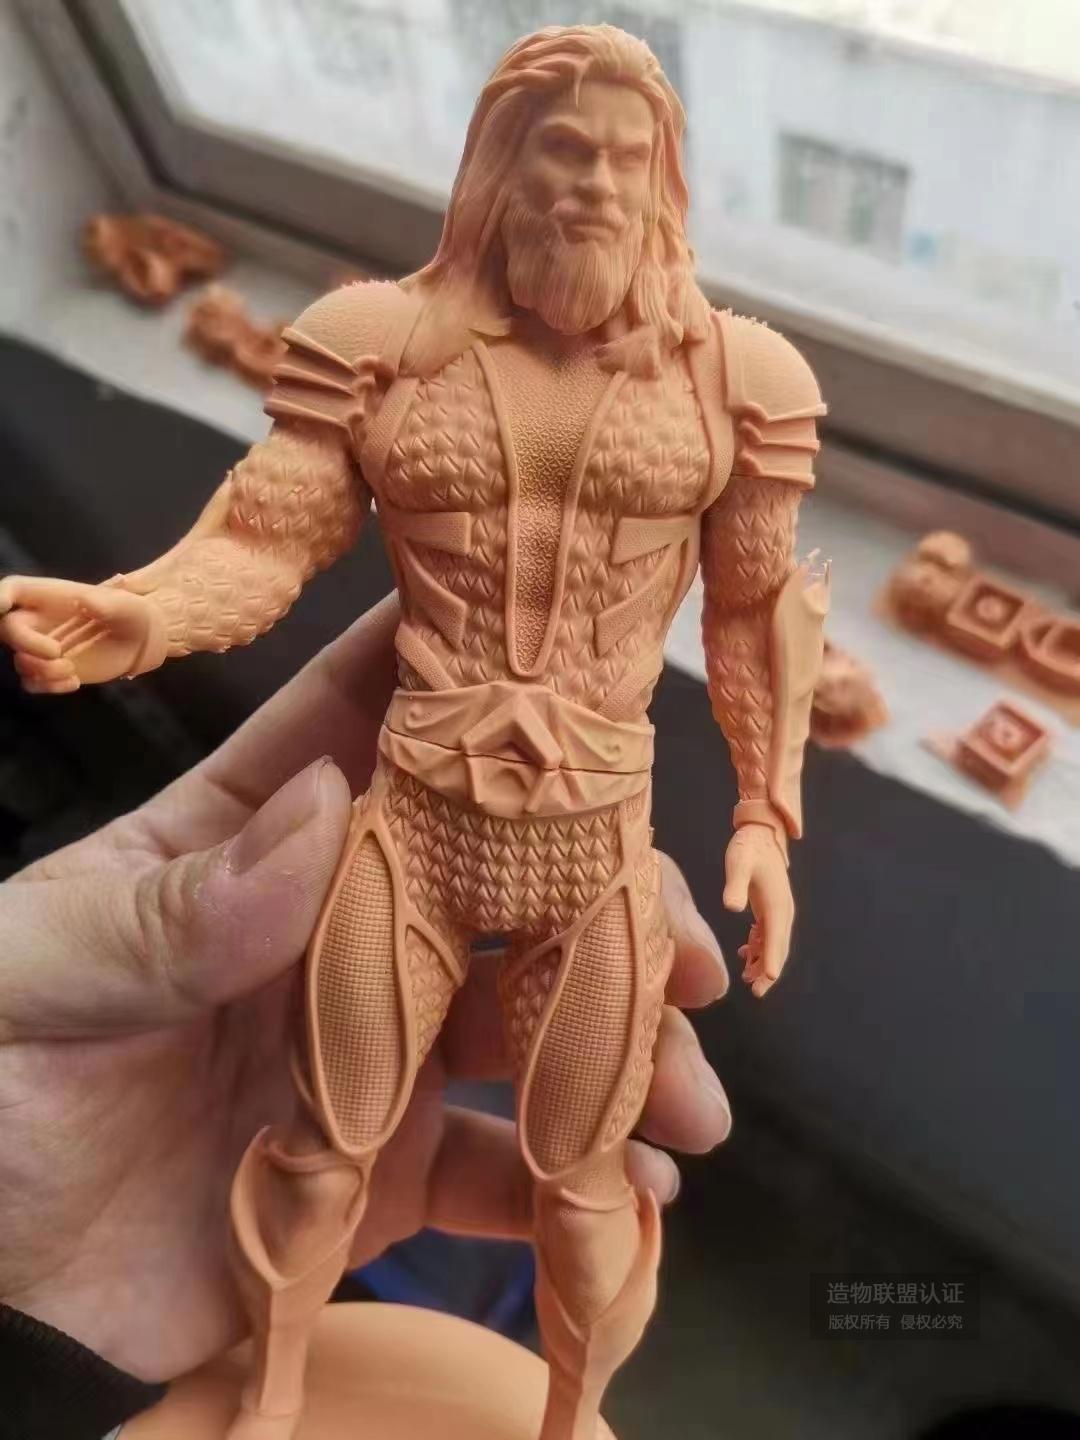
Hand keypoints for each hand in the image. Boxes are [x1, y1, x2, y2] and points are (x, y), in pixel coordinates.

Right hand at [0, 573, 163, 690]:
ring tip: (71, 670)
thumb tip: (84, 601)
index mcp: (50, 595)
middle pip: (7, 628)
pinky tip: (74, 681)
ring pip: (20, 661)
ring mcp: (42, 647)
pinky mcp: (51, 670)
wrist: (142, 641)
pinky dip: (48, 686)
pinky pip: (33, 682)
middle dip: (26, 643)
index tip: (1, 605)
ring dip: (41, 670)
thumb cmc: (131, 613)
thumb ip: (106, 603)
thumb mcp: (126, 605)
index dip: (0, 596)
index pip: (13, 589)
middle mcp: (39, 620)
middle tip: (57, 652)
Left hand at [0, 597, 730, 1382]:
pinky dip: (564, 1175)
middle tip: (679, 947)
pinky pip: (490, 1166)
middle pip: (487, 879)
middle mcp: (327, 927)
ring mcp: (364, 1049)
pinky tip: (632, 1188)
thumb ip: (173, 910)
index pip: (361, 720)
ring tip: (686, 1096)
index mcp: (242, 842)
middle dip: (595, 896)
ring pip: (518, 1020)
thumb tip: (321, 810)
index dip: (463, 680)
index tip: (574, 667)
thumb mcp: (36, 980)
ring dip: (611, 1047)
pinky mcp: (376, 1173)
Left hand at [723, 822, 793, 997]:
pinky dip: (758, 947)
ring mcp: (778, 910)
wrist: (761, 833)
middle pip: (779, 947)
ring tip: (746, 978)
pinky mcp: (770, 907)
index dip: (772, 961)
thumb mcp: (738, 864)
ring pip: (773, 944)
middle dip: (768, 970)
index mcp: (778, 905)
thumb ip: (735, 885)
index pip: (776, 939)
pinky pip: (767, 934)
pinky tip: (744, 953)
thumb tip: (731, 907)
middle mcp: (783, 911)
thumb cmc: (749, 847)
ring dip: (762, 961)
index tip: (768, 979)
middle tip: (757, 992)